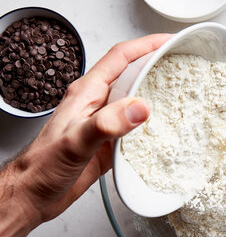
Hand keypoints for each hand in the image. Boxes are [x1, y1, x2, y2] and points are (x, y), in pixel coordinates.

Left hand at [0, 34, 169, 236]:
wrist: (33, 195)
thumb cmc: (42, 167)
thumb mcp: (74, 143)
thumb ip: (106, 124)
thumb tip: (140, 108)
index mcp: (87, 93)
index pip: (120, 58)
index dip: (146, 45)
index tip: (169, 42)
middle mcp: (97, 104)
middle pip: (132, 75)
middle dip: (157, 65)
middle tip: (182, 65)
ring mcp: (104, 123)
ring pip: (136, 100)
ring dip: (158, 95)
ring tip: (182, 94)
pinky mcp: (109, 143)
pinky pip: (136, 128)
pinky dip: (153, 126)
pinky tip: (165, 131)